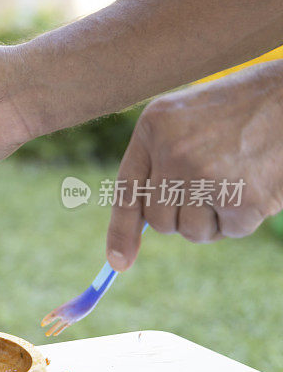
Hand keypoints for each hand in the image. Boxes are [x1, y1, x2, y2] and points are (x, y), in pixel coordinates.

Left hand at [106, 60, 282, 270]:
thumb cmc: (233, 109)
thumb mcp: (179, 119)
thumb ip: (154, 161)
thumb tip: (144, 223)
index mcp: (153, 128)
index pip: (127, 192)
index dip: (120, 232)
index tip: (118, 262)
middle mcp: (174, 152)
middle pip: (159, 220)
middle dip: (179, 216)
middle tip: (205, 189)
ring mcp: (208, 176)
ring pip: (192, 231)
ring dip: (210, 220)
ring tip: (230, 182)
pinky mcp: (245, 197)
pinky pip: (230, 231)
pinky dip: (241, 218)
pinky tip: (253, 184)